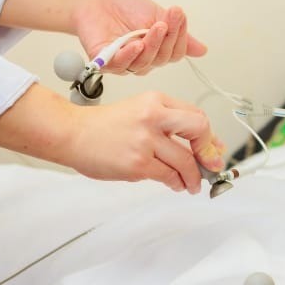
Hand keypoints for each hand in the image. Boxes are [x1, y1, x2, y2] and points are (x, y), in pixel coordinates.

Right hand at [65, 91, 225, 191]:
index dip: (209, 137)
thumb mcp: (139, 111)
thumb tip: (204, 144)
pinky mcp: (137, 163)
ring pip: (185, 161)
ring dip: (193, 178)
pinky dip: (176, 183)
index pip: (196, 116)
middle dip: (208, 152)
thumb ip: (170, 124)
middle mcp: (153, 116)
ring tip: (191, 184)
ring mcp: (145, 141)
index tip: (213, 151)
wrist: (72, 134)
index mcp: (155, 100)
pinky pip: (168, 176)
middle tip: (209, 167)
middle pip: (199, 130)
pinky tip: (175, 185)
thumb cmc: (103, 126)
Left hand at [71, 0, 207, 74]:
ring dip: (152, 45)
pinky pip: (121, 64)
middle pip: (163, 58)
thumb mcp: (156, 15)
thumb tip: (201, 50)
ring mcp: (126, 63)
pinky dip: (130, 55)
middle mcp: (143, 60)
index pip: (175, 51)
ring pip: (145, 63)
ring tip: (155, 28)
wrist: (95, 2)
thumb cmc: (123, 8)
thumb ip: (176, 32)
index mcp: (157, 50)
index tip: (178, 15)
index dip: (180, 35)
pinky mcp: (106, 63)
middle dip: (168, 37)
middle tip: (168, 20)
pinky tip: (137, 45)